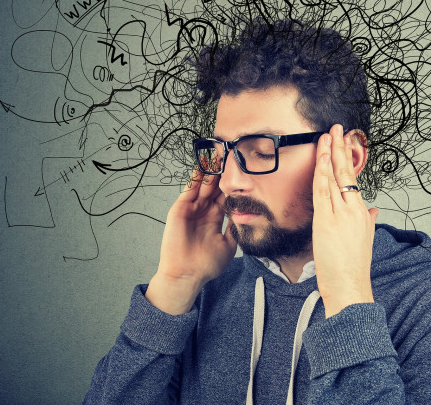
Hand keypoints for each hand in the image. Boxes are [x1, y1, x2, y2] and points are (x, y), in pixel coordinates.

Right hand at [145, 165, 236, 314]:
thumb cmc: (206, 265)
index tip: (243, 172)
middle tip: (232, 156)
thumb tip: (249, 216)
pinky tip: (203, 165)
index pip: (226, 197)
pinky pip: (189, 189)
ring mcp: (192, 209)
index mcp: (215, 219)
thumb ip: (236, 229)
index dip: (234, 186)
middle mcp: (204, 212)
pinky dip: (196, 177)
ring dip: (210, 171)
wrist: (187, 275)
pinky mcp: (181, 209)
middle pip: (215, 188)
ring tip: (218, 155)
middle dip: (223, 174)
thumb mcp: (229, 245)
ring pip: (203, 186)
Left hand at [312, 124, 377, 317]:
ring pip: (332, 179)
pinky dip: (321, 174)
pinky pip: (322, 192)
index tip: (344, 141)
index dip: (347, 158)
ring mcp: (339, 214)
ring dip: (328, 155)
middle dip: (339, 148)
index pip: (352, 178)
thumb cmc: (354, 268)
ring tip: (326, 137)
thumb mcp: (366, 240)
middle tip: (336, 129)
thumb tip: (373, 211)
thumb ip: (369, 221)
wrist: (350, 287)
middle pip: (344, 173)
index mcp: (361, 213)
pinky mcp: (325, 221)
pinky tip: (320, 160)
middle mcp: (353, 210)